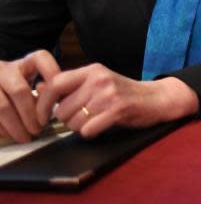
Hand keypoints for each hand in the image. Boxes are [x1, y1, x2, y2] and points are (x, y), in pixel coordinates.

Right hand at [0, 51, 60, 142]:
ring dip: (15, 126)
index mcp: (24, 62)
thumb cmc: (17, 88)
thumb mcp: (30, 84)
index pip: (41, 58)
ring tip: (24, 137)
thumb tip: (49, 106)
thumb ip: (42, 93)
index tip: (57, 96)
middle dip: (30, 114)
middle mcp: (4, 68)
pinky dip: (1, 128)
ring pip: (2, 106)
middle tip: (37, 130)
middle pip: (19, 91)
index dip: (52, 74)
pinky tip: (9, 134)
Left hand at [34, 63, 198, 138]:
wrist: (158, 98)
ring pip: (73, 122)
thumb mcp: (98, 82)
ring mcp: (109, 94)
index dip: (42, 102)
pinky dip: (91, 133)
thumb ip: (70, 85)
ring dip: (80, 127)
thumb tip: (39, 87)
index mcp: (91, 70)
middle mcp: (99, 79)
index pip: (54, 84)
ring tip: (95, 120)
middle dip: (67, 119)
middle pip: (62, 109)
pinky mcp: (118, 110)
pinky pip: (88, 130)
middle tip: (83, 117)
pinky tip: (101, 127)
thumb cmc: (125, 92)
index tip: (41, 116)